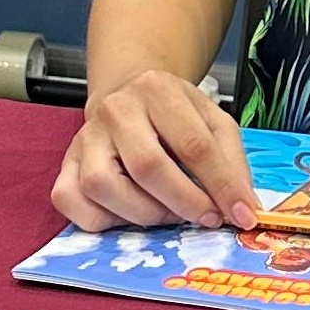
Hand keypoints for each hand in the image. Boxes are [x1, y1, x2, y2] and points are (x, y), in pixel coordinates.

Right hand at [50, 70, 258, 233]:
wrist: (128, 94)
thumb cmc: (174, 114)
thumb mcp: (212, 121)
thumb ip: (231, 162)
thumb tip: (244, 209)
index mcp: (158, 89)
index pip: (194, 144)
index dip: (221, 186)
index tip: (241, 215)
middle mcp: (116, 109)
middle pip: (147, 166)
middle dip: (184, 202)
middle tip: (205, 218)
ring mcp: (85, 137)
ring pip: (103, 186)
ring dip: (144, 214)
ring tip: (168, 213)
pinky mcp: (65, 163)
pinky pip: (72, 201)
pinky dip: (102, 219)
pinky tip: (128, 213)